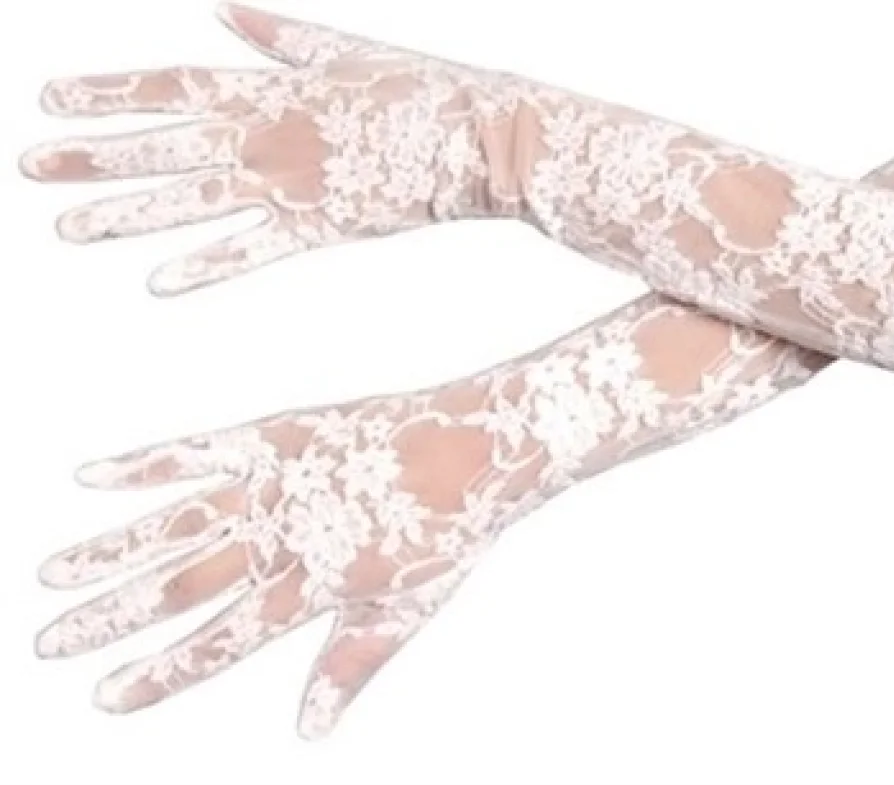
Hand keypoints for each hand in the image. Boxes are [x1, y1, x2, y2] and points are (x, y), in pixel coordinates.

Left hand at [19, 4, 504, 294]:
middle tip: (32, 166)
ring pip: (193, 200)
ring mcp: (291, 182)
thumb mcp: (345, 50)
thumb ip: (279, 36)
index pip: (173, 87)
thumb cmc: (420, 91)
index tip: (51, 99)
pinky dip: (208, 266)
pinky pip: (254, 250)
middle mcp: (266, 134)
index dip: (110, 93)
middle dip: (93, 156)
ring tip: (69, 228)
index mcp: (270, 88)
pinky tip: (160, 283)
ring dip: (128, 214)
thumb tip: (224, 10)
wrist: (477, 137)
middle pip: (164, 145)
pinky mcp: (322, 226)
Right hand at [37, 387, 520, 739]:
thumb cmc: (452, 530)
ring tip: (50, 574)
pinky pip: (198, 450)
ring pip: (174, 525)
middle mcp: (283, 539)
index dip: (160, 674)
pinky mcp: (278, 435)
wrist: (481, 446)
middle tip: (50, 642)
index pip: (220, 643)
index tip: (106, 696)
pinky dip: (145, 464)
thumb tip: (307, 731)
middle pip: (181, 586)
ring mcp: (276, 485)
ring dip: (108, 553)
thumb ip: (351, 661)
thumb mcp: (408, 607)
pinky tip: (93, 475)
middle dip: (112, 619)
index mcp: (313, 588)